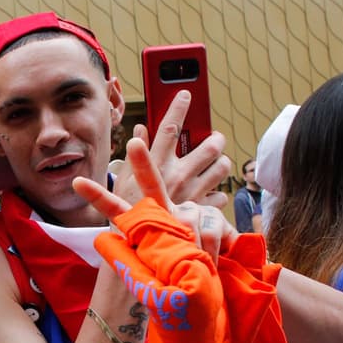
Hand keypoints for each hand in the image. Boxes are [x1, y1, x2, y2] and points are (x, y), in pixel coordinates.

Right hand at [113, 89, 231, 208]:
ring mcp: (193, 193)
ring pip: (221, 167)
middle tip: (215, 138)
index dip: (178, 108)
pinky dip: (217, 194)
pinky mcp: (202, 211)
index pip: (169, 129)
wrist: (140, 247)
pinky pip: (220, 196)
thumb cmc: (127, 214)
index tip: (186, 94)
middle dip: (215, 139)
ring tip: (217, 163)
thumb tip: (140, 130)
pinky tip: (211, 193)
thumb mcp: (122, 182)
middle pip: (208, 147)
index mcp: (155, 165)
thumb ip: (134, 155)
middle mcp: (177, 176)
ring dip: (221, 162)